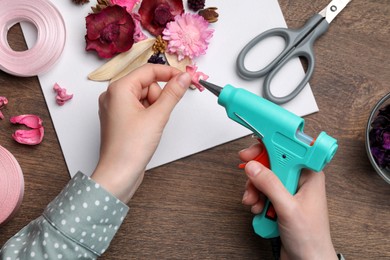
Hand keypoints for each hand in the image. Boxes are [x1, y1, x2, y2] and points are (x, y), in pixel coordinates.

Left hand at [91, 64, 190, 202]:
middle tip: (158, 115)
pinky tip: (148, 128)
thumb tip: (184, 77)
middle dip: (158, 97)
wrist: (118, 174)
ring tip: (151, 125)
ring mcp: (115, 108)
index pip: (149, 70)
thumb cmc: (130, 147)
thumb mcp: (157, 116)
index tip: (186, 78)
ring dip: (154, 107)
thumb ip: (173, 93)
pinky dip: (148, 114)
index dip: (169, 73)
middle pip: (146, 83)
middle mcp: (113, 95)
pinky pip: (139, 107)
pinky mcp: (120, 119)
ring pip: (144, 96)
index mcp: (118, 89)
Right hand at [239, 143, 337, 259]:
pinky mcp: (279, 202)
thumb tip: (254, 167)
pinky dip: (256, 200)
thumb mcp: (288, 208)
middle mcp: (298, 180)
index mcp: (309, 174)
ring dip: (255, 191)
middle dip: (257, 176)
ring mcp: (288, 191)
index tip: (251, 151)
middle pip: (271, 164)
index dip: (267, 148)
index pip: (286, 150)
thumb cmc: (311, 238)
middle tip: (250, 182)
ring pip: (263, 179)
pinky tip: (259, 209)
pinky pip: (262, 192)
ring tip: (256, 203)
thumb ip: (270, 185)